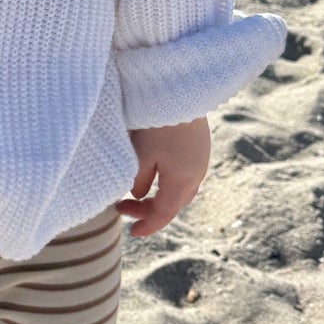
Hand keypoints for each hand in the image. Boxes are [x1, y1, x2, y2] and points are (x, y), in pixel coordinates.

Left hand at [116, 117, 209, 236]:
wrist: (179, 91)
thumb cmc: (156, 123)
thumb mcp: (140, 155)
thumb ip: (138, 180)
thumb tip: (138, 195)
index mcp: (182, 181)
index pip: (164, 213)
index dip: (147, 225)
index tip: (132, 232)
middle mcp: (196, 174)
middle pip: (173, 204)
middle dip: (149, 211)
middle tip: (122, 208)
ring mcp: (200, 160)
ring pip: (181, 190)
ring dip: (159, 196)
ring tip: (136, 193)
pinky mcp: (200, 147)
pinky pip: (186, 174)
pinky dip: (168, 182)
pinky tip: (153, 173)